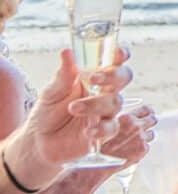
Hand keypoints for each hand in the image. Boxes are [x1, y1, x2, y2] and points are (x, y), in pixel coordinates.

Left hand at [3, 47, 131, 192]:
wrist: (39, 141)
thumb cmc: (47, 112)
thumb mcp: (51, 92)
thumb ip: (63, 75)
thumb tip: (67, 52)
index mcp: (93, 76)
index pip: (113, 61)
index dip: (120, 54)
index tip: (118, 52)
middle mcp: (103, 92)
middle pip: (123, 78)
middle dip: (113, 75)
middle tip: (94, 78)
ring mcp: (105, 112)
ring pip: (115, 102)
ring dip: (96, 104)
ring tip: (73, 108)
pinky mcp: (104, 133)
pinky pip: (111, 128)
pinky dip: (101, 128)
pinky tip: (88, 131)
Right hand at [95, 104, 156, 170]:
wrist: (99, 161)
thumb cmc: (101, 143)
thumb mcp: (109, 124)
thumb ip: (123, 119)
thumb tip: (134, 116)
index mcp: (128, 118)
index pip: (146, 110)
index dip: (147, 112)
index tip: (148, 114)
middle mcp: (136, 127)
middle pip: (153, 120)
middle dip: (150, 122)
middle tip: (147, 125)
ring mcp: (141, 138)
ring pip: (151, 134)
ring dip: (145, 136)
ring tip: (134, 141)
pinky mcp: (143, 150)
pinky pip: (147, 146)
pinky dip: (141, 148)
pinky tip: (131, 150)